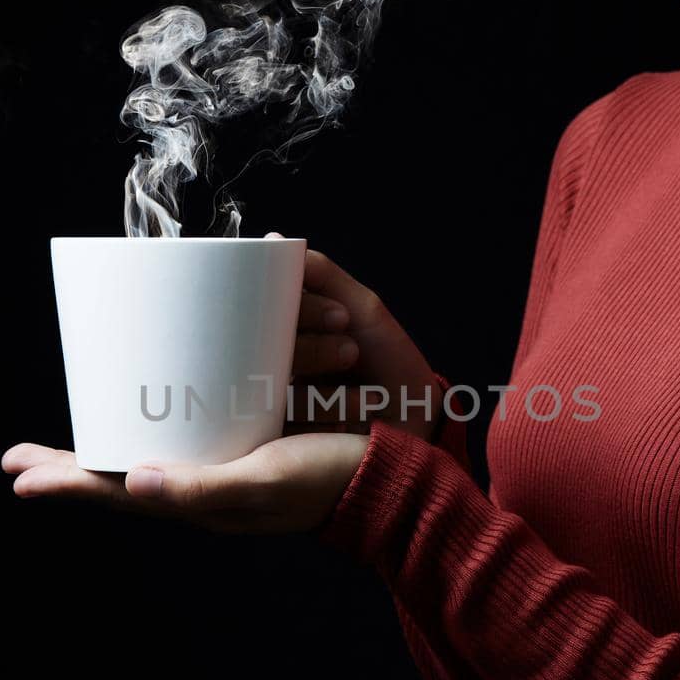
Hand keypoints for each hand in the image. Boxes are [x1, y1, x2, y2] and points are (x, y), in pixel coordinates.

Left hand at [1, 430, 368, 535]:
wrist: (387, 477)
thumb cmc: (327, 483)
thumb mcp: (264, 485)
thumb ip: (203, 489)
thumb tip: (135, 482)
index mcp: (198, 499)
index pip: (116, 492)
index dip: (65, 482)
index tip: (15, 473)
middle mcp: (200, 482)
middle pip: (120, 474)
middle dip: (70, 463)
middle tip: (19, 457)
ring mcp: (221, 462)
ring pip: (148, 455)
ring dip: (104, 447)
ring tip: (67, 436)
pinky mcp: (245, 437)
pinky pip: (185, 433)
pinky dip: (152, 424)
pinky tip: (143, 409)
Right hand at [273, 232, 446, 442]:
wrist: (415, 419)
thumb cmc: (389, 362)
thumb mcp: (363, 311)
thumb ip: (323, 275)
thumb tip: (272, 240)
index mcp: (287, 332)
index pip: (269, 314)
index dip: (305, 313)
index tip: (342, 317)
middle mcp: (275, 365)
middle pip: (264, 352)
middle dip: (313, 351)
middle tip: (351, 353)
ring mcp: (276, 404)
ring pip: (272, 390)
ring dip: (324, 392)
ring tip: (363, 397)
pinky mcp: (282, 439)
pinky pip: (282, 427)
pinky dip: (325, 417)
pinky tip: (349, 419)